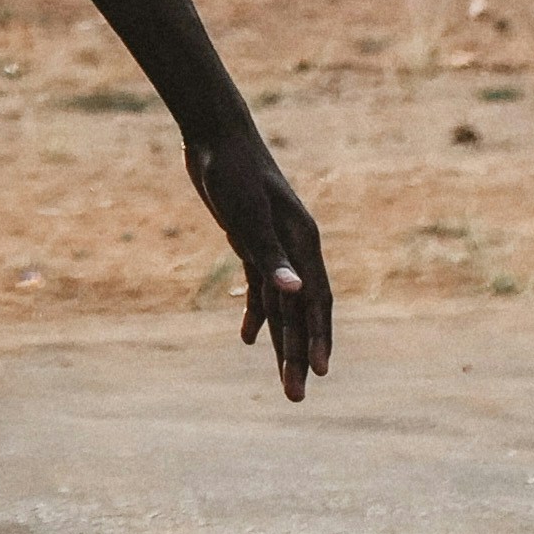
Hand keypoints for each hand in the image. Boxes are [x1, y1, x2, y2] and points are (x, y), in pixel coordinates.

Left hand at [183, 117, 333, 399]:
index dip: (318, 338)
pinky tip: (248, 339)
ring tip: (283, 385)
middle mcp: (295, 248)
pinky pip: (262, 289)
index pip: (316, 301)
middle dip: (298, 355)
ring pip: (283, 306)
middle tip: (295, 397)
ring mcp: (276, 246)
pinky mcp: (253, 242)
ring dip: (281, 344)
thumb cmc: (232, 172)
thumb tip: (296, 291)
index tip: (318, 372)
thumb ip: (270, 254)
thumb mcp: (247, 214)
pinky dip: (258, 314)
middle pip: (301, 312)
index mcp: (303, 241)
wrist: (215, 137)